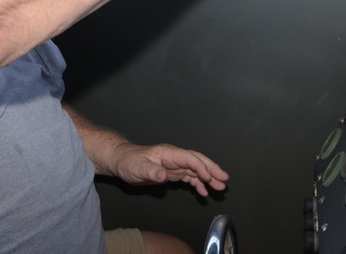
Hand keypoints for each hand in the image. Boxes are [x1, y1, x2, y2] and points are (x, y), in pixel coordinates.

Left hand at [111, 142, 228, 196]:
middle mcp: (174, 157)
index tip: (210, 177)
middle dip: (212, 169)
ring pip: (196, 170)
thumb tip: (163, 175)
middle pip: (197, 161)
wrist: (122, 162)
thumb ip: (151, 171)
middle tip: (224, 179)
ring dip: (208, 178)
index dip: (201, 166)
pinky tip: (204, 192)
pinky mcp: (172, 172)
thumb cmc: (128, 162)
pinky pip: (189, 176)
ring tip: (220, 187)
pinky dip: (198, 183)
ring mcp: (174, 165)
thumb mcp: (137, 168)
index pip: (189, 158)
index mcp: (168, 153)